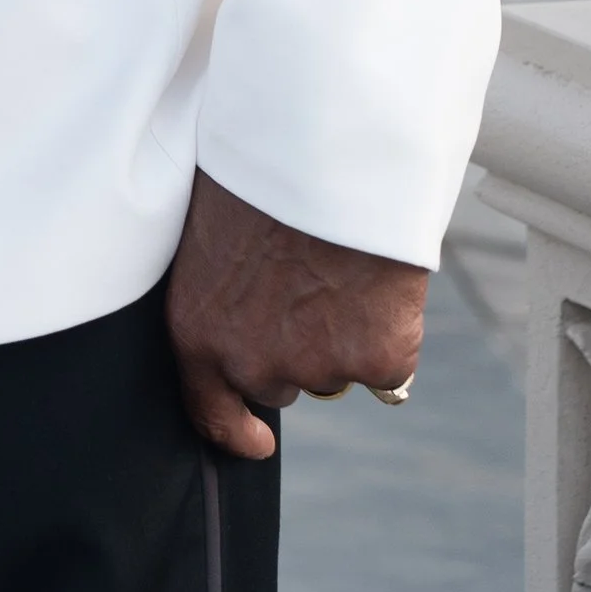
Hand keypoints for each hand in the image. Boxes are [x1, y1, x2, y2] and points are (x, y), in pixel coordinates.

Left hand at [164, 167, 424, 460]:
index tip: (254, 441)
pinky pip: (391, 363)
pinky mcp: (378, 361)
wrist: (325, 150)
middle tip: (306, 284)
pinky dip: (393, 330)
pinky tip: (380, 282)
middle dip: (293, 346)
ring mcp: (318, 367)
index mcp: (197, 329)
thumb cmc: (260, 168)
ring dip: (343, 331)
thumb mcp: (210, 229)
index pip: (207, 407)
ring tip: (341, 264)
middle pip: (279, 382)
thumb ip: (221, 286)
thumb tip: (237, 300)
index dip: (232, 431)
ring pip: (337, 368)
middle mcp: (252, 362)